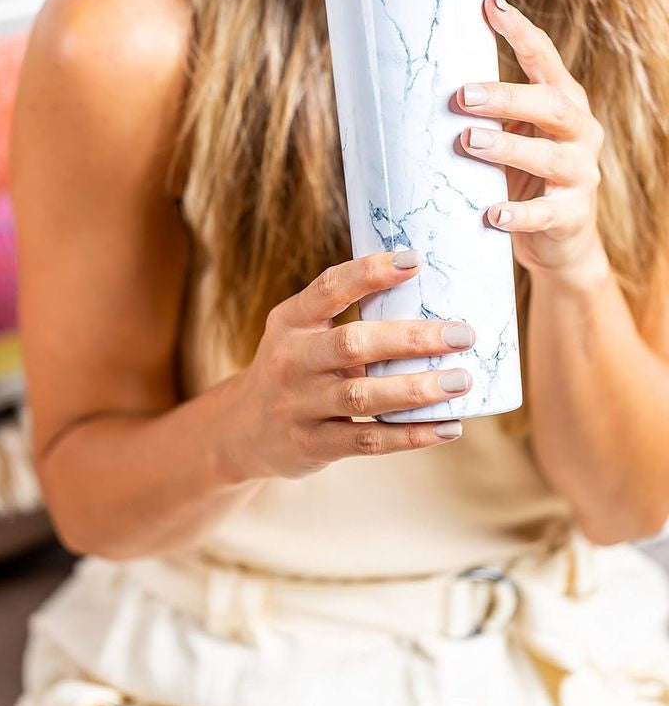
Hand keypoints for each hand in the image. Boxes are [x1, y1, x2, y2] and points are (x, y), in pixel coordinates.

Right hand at [236, 251, 476, 480]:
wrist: (242, 430)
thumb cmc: (294, 368)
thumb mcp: (301, 332)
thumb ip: (346, 315)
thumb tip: (428, 290)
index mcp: (291, 321)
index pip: (330, 288)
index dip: (370, 272)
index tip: (415, 260)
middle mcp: (292, 359)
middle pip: (353, 344)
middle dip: (411, 338)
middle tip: (463, 334)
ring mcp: (299, 404)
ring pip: (363, 396)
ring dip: (417, 389)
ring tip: (461, 381)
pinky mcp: (312, 444)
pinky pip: (367, 440)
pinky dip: (410, 435)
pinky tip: (448, 427)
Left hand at [456, 0, 606, 279]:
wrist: (560, 242)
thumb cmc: (521, 178)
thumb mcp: (509, 138)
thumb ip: (481, 115)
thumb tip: (407, 84)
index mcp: (563, 103)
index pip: (544, 59)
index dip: (519, 31)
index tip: (489, 4)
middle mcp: (579, 132)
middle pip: (550, 104)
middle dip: (506, 96)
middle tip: (461, 96)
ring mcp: (580, 174)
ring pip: (549, 156)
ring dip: (507, 147)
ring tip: (468, 142)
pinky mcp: (571, 216)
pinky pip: (545, 214)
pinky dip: (517, 214)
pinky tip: (491, 214)